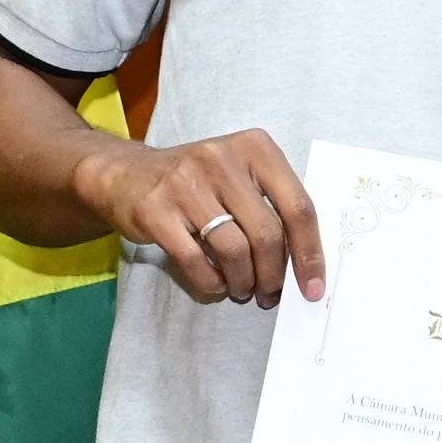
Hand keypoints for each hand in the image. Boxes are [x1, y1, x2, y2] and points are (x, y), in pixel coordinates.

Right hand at [72, 127, 323, 308]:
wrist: (127, 174)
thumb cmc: (199, 181)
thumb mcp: (241, 175)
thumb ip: (273, 204)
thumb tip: (304, 262)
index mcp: (256, 147)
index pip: (298, 206)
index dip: (310, 253)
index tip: (313, 287)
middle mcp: (222, 158)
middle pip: (266, 233)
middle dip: (273, 275)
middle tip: (270, 295)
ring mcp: (186, 182)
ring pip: (234, 250)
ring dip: (243, 281)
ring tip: (242, 290)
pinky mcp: (156, 209)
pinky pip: (195, 260)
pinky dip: (211, 282)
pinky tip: (216, 285)